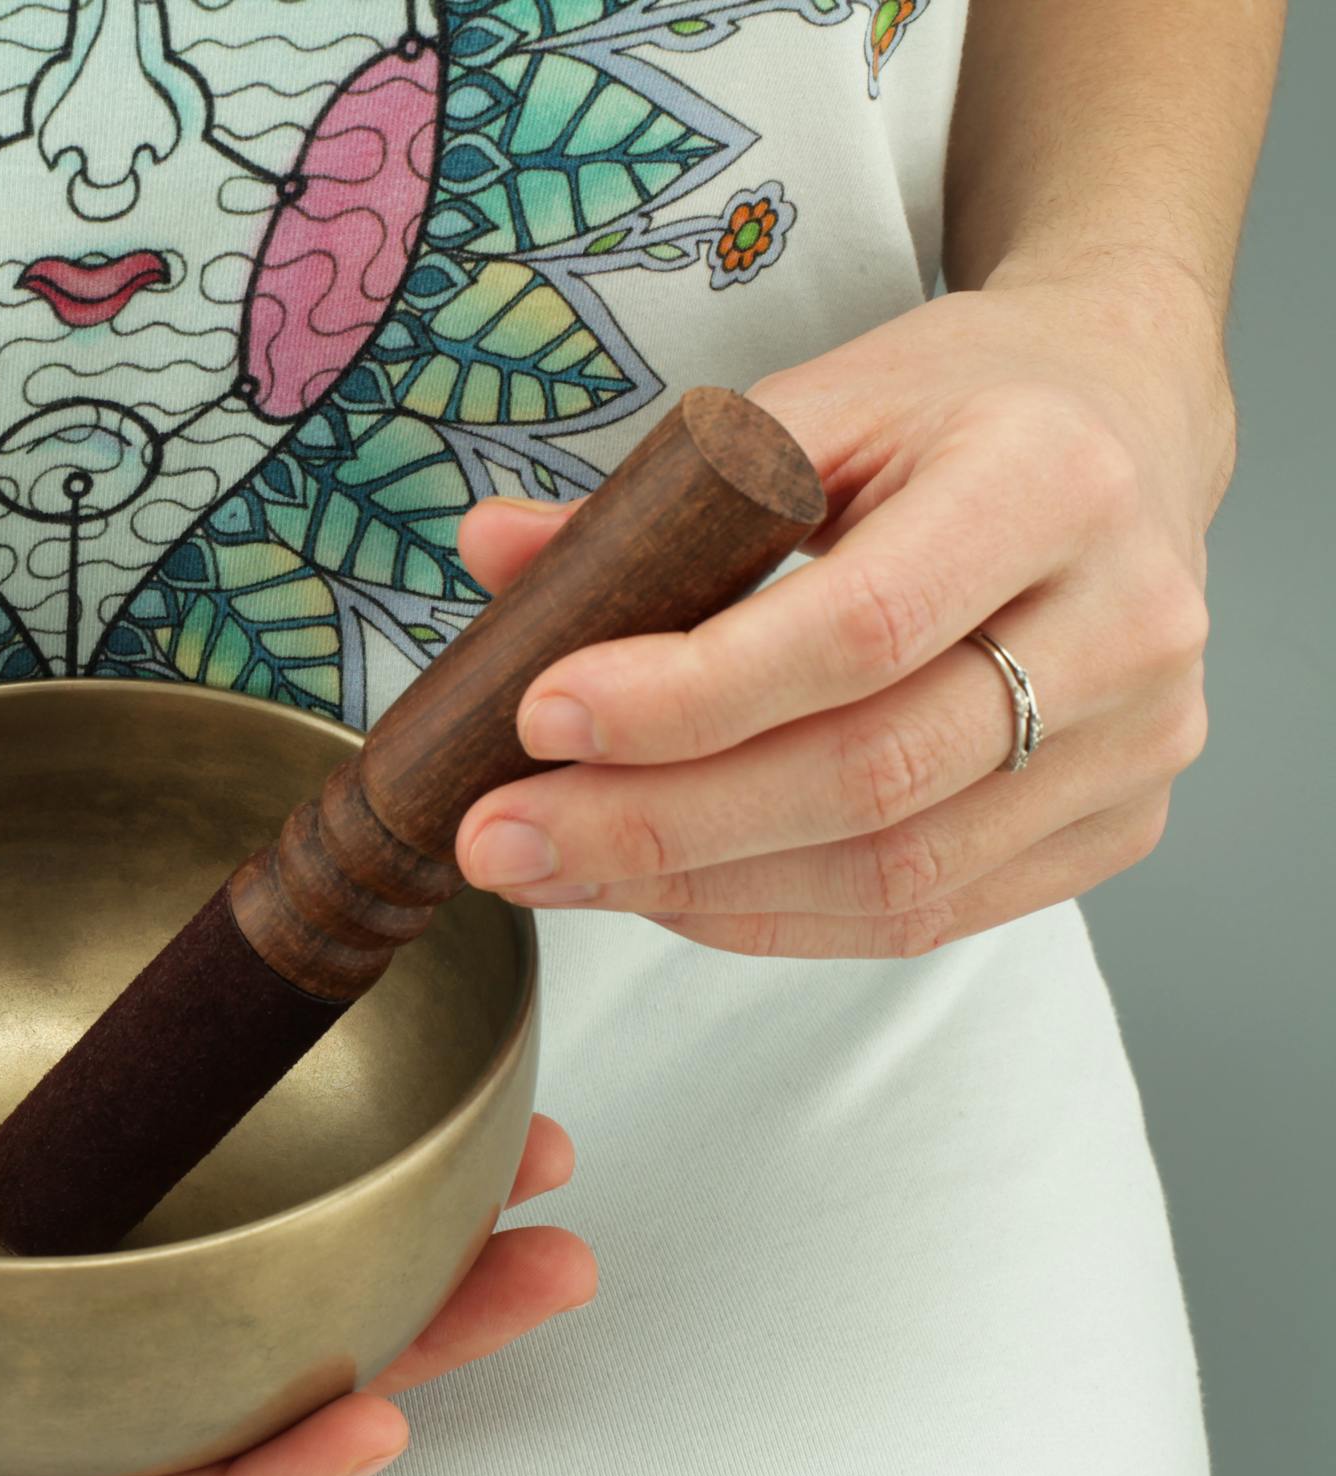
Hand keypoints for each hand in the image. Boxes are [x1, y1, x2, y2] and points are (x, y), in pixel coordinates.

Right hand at [0, 933, 594, 1475]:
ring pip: (261, 1258)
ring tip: (532, 1160)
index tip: (381, 1415)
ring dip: (408, 1226)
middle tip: (545, 1262)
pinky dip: (313, 1110)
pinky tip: (396, 1060)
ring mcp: (56, 1235)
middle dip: (414, 1341)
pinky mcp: (56, 1123)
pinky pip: (206, 1132)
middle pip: (248, 1379)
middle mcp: (28, 1343)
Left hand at [449, 266, 1226, 956]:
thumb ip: (655, 492)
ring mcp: (1140, 743)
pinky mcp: (1120, 825)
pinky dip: (772, 914)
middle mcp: (1128, 623)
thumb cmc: (955, 413)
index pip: (856, 630)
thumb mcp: (810, 406)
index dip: (688, 696)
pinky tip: (660, 890)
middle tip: (498, 840)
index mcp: (1053, 482)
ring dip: (695, 891)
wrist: (1125, 423)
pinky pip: (925, 913)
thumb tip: (490, 554)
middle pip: (870, 778)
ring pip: (894, 875)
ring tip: (552, 870)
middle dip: (656, 826)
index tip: (540, 715)